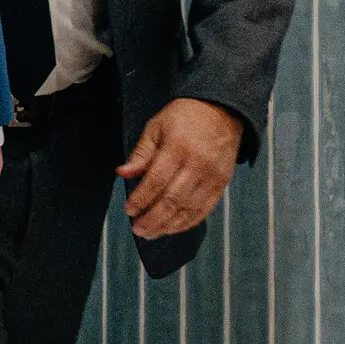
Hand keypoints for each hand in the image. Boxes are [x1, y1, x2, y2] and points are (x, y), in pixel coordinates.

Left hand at [119, 98, 243, 237]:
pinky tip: (172, 228)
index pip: (156, 181)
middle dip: (153, 218)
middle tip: (137, 230)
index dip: (141, 199)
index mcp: (177, 147)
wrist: (220, 110)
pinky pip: (205, 210)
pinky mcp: (222, 183)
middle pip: (172, 200)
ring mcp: (212, 176)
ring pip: (189, 209)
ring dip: (168, 225)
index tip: (128, 210)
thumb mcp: (156, 126)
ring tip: (151, 233)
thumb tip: (122, 173)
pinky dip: (188, 222)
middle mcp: (197, 164)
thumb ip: (141, 153)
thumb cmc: (183, 117)